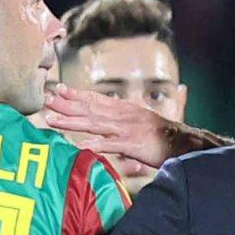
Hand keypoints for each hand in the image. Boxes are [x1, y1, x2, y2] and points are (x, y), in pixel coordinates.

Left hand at [43, 84, 204, 169]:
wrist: (189, 145)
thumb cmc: (173, 138)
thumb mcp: (157, 122)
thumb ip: (152, 113)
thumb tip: (174, 93)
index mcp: (128, 110)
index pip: (98, 99)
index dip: (78, 94)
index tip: (59, 89)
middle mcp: (124, 115)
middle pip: (90, 108)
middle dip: (66, 104)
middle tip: (45, 99)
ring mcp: (126, 129)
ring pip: (93, 123)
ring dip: (71, 121)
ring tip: (51, 120)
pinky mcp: (132, 144)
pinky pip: (108, 145)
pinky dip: (93, 144)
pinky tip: (77, 145)